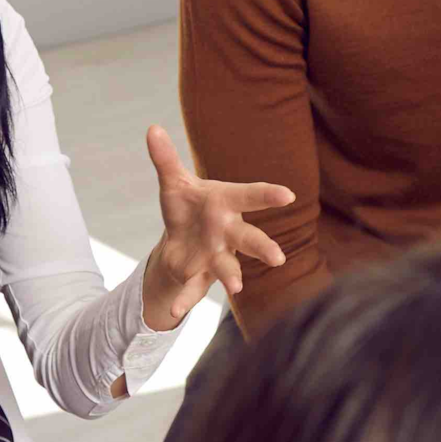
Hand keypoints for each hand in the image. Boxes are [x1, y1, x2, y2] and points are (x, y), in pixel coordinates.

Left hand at [139, 125, 291, 332]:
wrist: (182, 237)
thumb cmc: (188, 205)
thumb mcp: (174, 182)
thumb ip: (165, 159)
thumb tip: (151, 129)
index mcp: (225, 203)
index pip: (250, 196)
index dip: (268, 195)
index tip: (288, 195)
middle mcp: (228, 231)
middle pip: (250, 238)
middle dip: (263, 247)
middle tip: (277, 258)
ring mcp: (217, 255)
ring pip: (229, 266)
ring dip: (232, 276)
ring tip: (236, 288)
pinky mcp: (199, 274)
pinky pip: (193, 289)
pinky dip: (185, 300)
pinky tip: (175, 312)